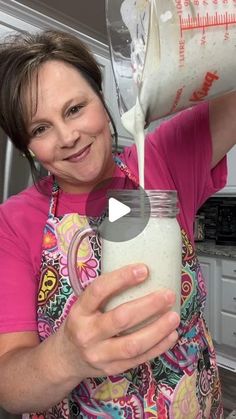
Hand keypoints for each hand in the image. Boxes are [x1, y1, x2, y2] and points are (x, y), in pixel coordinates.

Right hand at [60, 264, 179, 380]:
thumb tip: (142, 273)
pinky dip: (158, 347)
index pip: (98, 291)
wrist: (66, 358)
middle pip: (120, 319)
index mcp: (79, 311)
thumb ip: (106, 294)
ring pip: (132, 344)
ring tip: (174, 316)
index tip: (144, 269)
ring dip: (158, 330)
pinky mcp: (112, 369)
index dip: (121, 278)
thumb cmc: (81, 323)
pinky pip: (139, 359)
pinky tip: (171, 335)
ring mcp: (99, 354)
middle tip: (168, 295)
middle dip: (148, 306)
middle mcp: (87, 333)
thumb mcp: (83, 306)